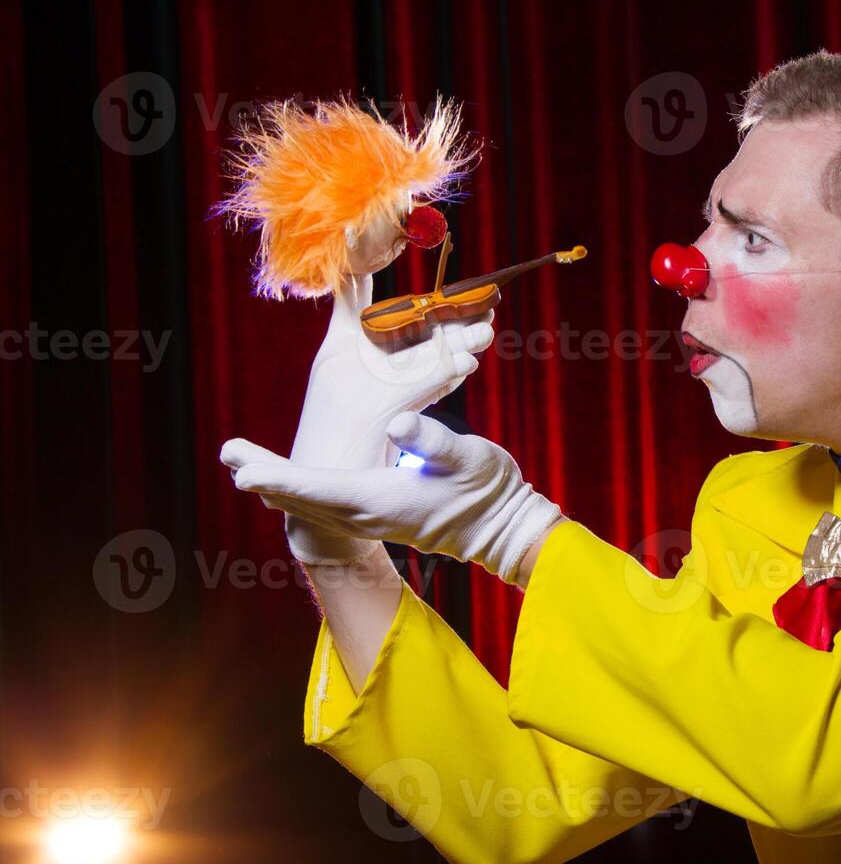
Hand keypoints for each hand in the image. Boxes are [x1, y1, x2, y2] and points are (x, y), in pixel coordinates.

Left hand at [221, 412, 566, 583]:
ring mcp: (369, 518)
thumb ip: (433, 441)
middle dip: (263, 474)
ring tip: (243, 464)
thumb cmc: (487, 489)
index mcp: (378, 499)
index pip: (318, 487)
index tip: (242, 470)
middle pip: (301, 497)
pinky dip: (299, 490)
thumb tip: (398, 422)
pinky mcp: (376, 515)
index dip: (279, 476)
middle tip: (229, 454)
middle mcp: (365, 514)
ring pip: (309, 502)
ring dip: (276, 482)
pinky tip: (288, 481)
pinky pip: (324, 505)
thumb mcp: (468, 456)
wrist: (501, 528)